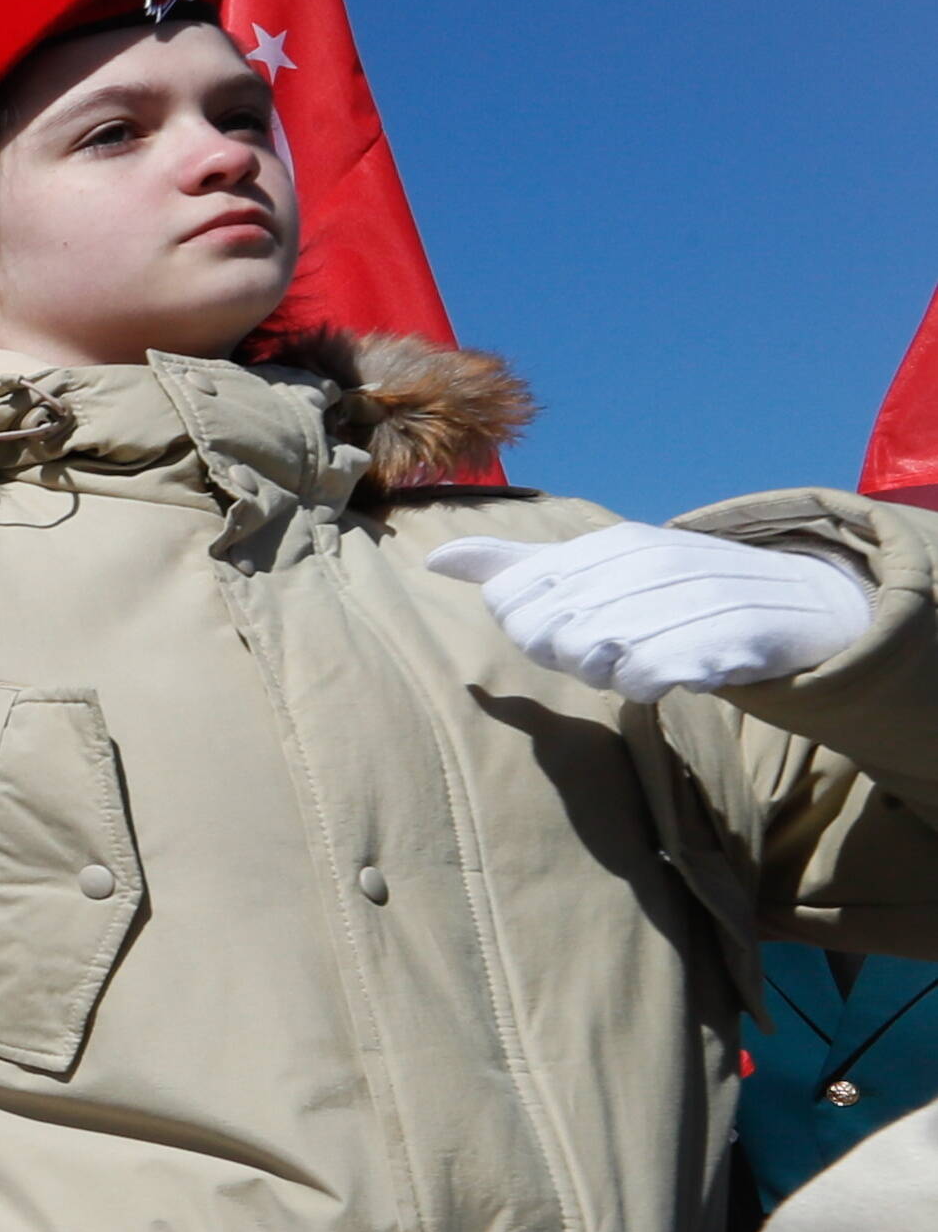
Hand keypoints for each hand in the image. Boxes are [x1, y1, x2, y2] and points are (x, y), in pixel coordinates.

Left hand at [424, 526, 875, 699]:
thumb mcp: (598, 566)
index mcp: (609, 544)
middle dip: (566, 656)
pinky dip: (651, 687)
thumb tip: (435, 558)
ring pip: (594, 661)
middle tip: (611, 647)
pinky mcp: (721, 642)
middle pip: (548, 635)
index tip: (568, 626)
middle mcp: (645, 563)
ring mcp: (685, 599)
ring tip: (647, 654)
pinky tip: (677, 669)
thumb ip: (517, 566)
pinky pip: (647, 681)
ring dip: (611, 674)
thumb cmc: (676, 588)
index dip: (527, 628)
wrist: (794, 601)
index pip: (513, 598)